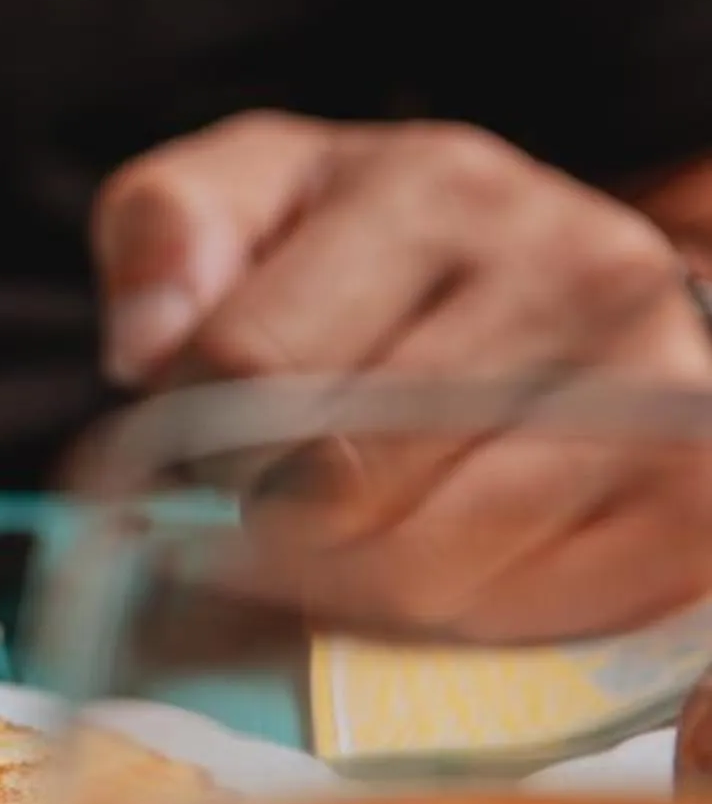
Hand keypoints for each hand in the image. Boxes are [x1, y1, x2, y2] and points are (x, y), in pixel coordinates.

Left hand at [97, 113, 711, 640]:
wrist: (560, 283)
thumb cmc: (376, 253)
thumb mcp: (252, 198)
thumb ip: (165, 232)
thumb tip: (147, 342)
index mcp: (439, 187)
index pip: (252, 362)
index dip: (198, 426)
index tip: (213, 432)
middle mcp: (576, 269)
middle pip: (338, 483)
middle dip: (272, 518)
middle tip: (280, 499)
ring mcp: (657, 387)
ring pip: (426, 566)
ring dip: (352, 583)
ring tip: (354, 531)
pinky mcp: (696, 502)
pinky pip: (520, 615)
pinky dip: (453, 617)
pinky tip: (442, 559)